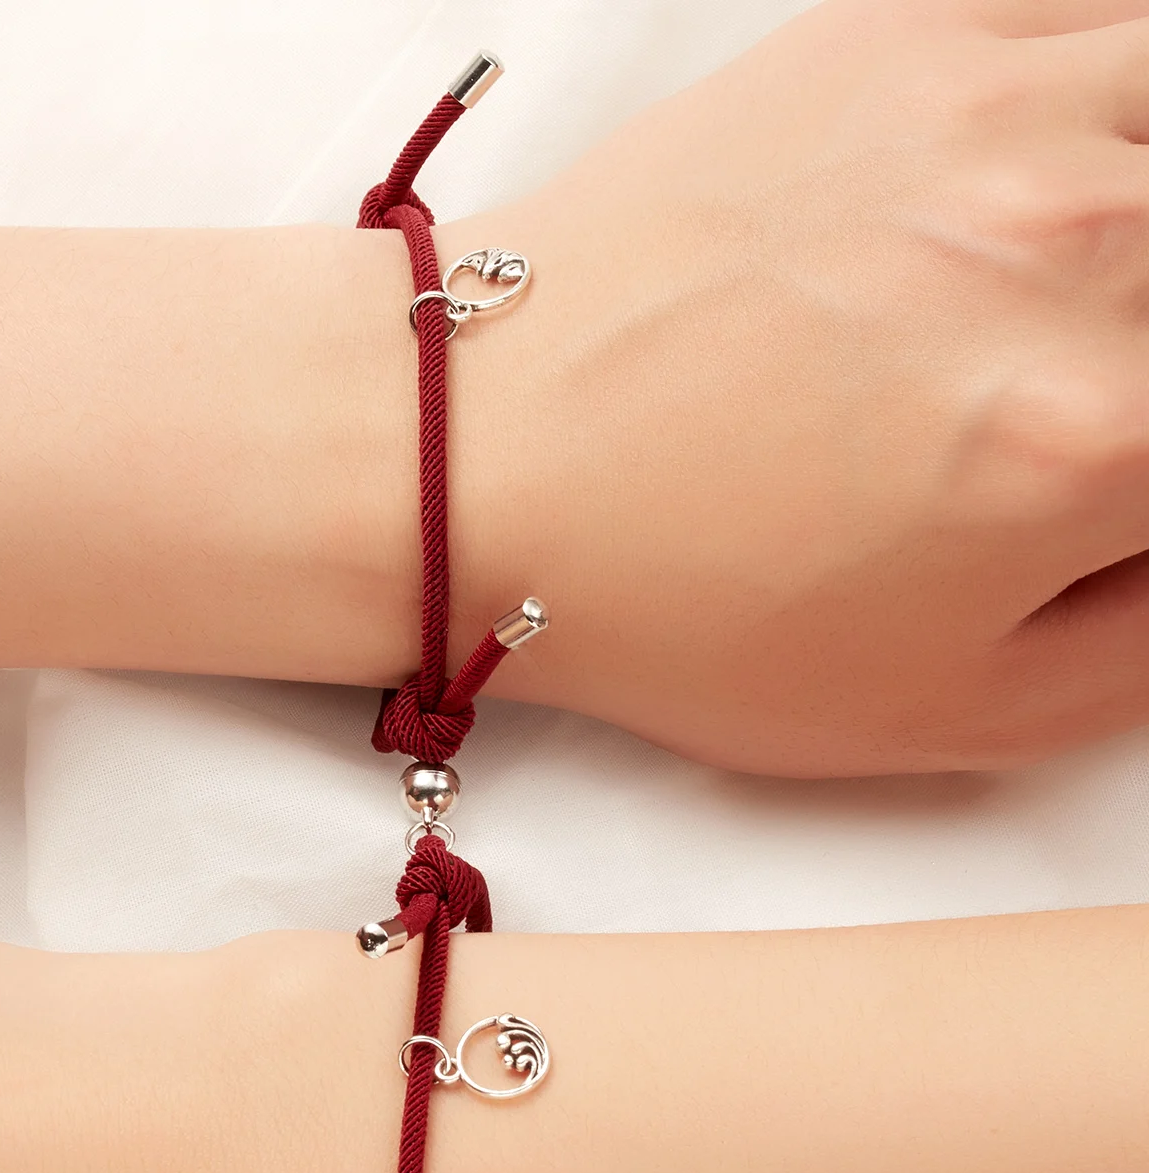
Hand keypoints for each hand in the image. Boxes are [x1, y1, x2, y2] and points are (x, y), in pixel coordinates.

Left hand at [444, 0, 1148, 773]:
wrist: (485, 455)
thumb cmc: (675, 600)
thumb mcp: (937, 710)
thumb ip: (1146, 640)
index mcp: (1105, 436)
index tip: (1128, 484)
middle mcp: (1085, 247)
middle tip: (1104, 402)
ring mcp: (998, 115)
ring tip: (1101, 303)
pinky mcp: (906, 38)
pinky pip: (1101, 19)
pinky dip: (1119, 97)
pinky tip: (1077, 176)